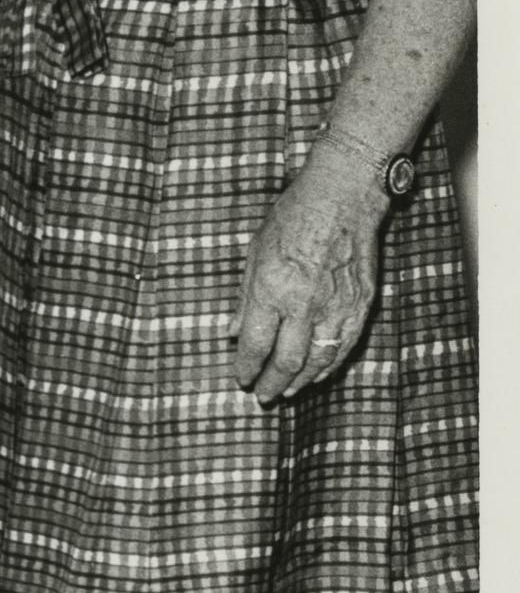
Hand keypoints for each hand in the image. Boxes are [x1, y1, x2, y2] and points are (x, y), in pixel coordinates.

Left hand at [231, 157, 385, 404]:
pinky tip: (317, 375)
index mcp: (272, 290)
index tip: (241, 378)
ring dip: (300, 381)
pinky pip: (344, 347)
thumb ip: (246, 299)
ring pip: (318, 361)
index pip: (256, 345)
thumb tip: (232, 333)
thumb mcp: (255, 253)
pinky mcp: (361, 305)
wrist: (342, 197)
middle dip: (272, 384)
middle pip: (287, 362)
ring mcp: (336, 307)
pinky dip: (329, 366)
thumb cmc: (292, 218)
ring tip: (287, 391)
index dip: (247, 368)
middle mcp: (304, 304)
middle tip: (262, 396)